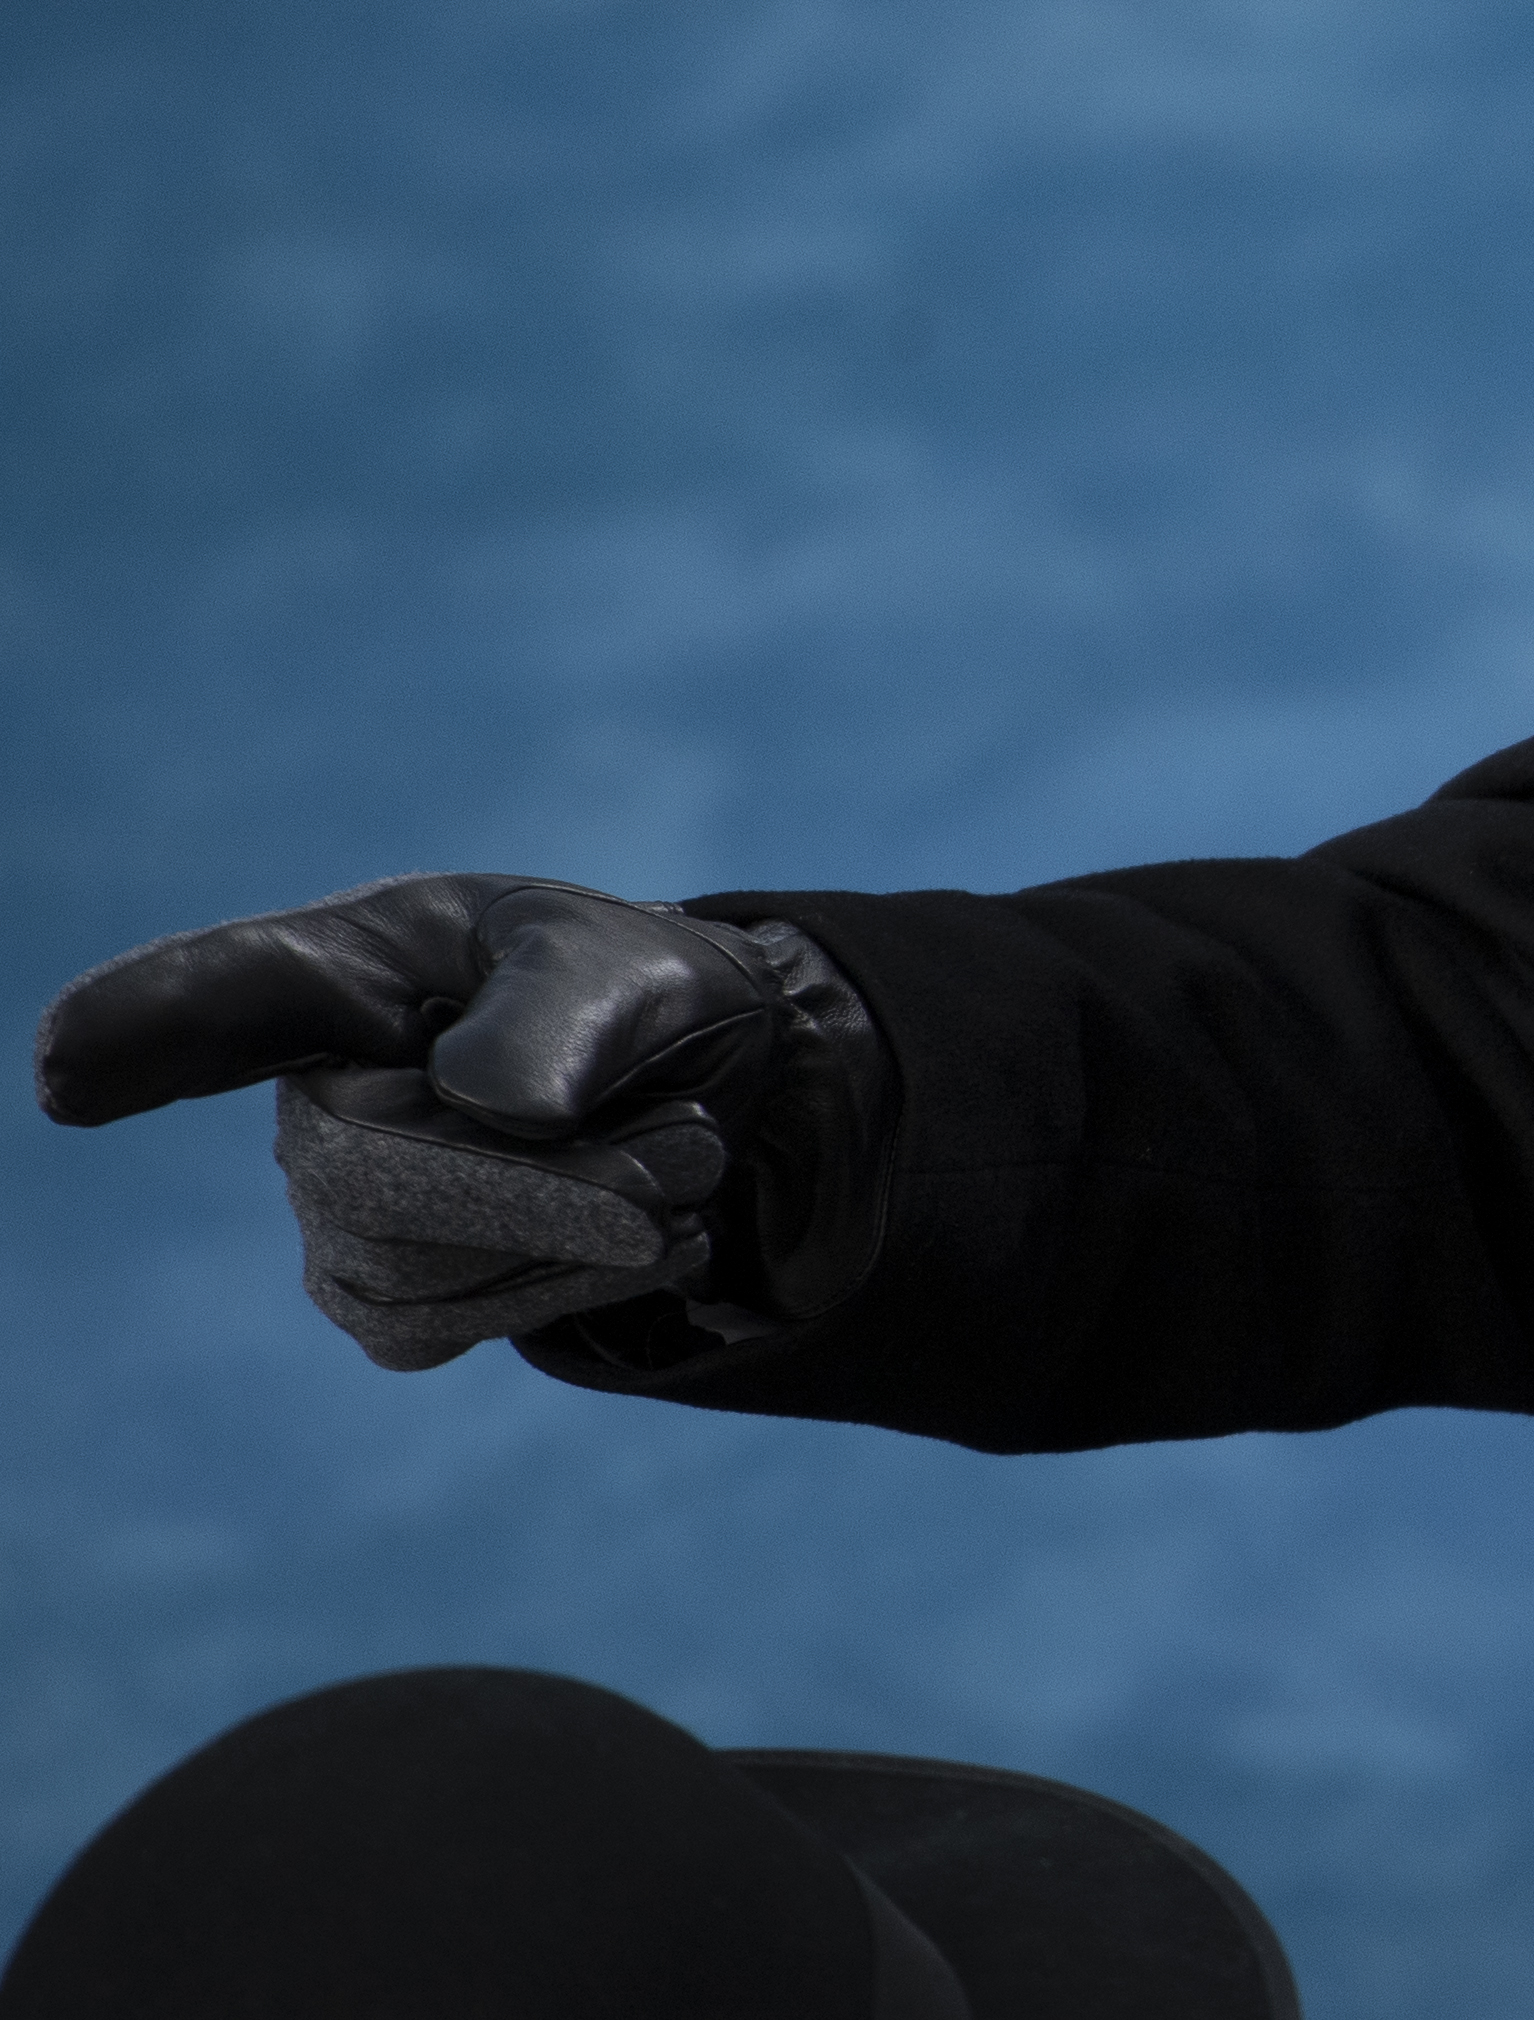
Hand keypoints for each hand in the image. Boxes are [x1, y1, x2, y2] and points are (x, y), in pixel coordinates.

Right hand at [37, 875, 894, 1367]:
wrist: (708, 1093)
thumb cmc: (637, 999)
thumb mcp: (630, 966)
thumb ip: (565, 1013)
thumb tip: (486, 1103)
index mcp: (343, 972)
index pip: (229, 996)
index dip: (149, 1023)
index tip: (67, 1063)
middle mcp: (306, 1092)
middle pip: (376, 1181)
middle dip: (555, 1182)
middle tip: (685, 1143)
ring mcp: (328, 1206)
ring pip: (419, 1271)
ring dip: (590, 1230)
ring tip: (676, 1161)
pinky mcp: (380, 1298)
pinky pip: (454, 1325)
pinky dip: (576, 1283)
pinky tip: (644, 1233)